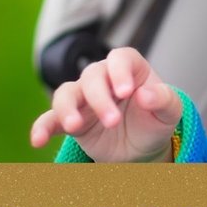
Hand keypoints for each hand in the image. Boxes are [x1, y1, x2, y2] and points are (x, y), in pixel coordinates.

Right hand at [30, 47, 181, 162]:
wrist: (142, 148)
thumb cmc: (155, 121)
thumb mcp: (169, 112)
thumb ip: (164, 100)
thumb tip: (145, 95)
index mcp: (130, 68)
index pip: (121, 58)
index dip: (120, 72)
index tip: (125, 92)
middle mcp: (103, 78)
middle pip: (92, 77)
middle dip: (100, 98)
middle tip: (113, 121)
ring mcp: (84, 98)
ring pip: (66, 93)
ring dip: (68, 108)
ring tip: (74, 126)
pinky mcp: (70, 119)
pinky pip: (50, 119)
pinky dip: (42, 127)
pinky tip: (37, 140)